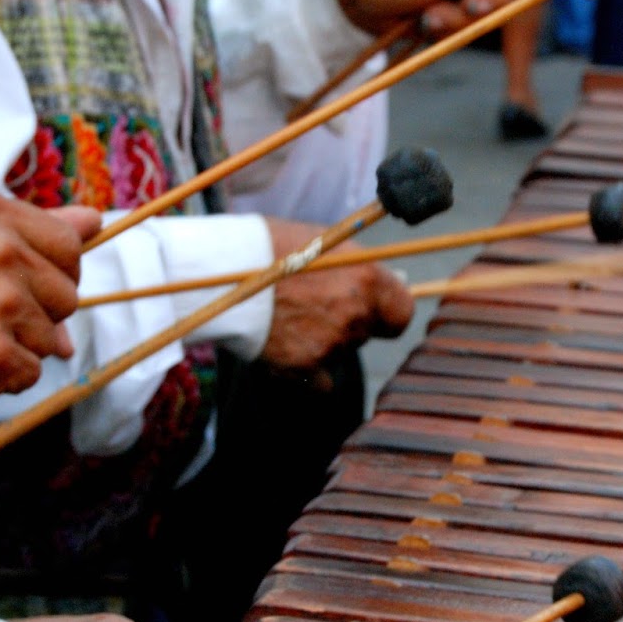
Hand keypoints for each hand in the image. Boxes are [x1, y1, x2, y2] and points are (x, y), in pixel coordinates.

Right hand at [0, 190, 101, 406]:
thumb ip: (28, 224)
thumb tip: (94, 222)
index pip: (68, 244)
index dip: (54, 272)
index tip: (24, 284)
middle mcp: (0, 251)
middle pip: (66, 296)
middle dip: (36, 314)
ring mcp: (1, 302)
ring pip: (51, 339)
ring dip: (16, 348)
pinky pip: (30, 373)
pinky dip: (1, 378)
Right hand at [262, 219, 414, 370]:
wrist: (220, 272)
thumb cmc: (273, 247)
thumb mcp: (327, 243)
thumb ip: (363, 267)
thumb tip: (396, 282)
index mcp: (369, 279)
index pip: (402, 312)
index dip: (389, 312)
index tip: (376, 309)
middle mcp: (356, 314)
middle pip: (367, 331)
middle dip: (349, 322)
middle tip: (315, 304)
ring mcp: (332, 344)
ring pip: (341, 351)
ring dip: (323, 340)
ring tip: (288, 315)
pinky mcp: (306, 367)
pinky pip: (320, 378)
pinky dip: (307, 368)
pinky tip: (284, 345)